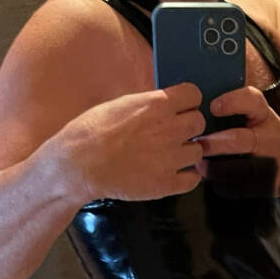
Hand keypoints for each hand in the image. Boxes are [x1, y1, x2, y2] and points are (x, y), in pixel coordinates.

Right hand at [54, 83, 204, 203]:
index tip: (181, 108)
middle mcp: (169, 129)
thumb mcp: (122, 104)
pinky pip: (193, 179)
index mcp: (157, 105)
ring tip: (170, 155)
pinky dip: (187, 177)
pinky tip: (175, 174)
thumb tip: (164, 105)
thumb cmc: (92, 132)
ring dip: (187, 152)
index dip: (188, 102)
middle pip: (199, 122)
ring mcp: (170, 158)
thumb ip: (149, 104)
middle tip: (175, 133)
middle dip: (189, 126)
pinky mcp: (166, 184)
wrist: (79, 165)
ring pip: (198, 151)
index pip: (194, 95)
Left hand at [197, 86, 279, 195]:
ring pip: (237, 169)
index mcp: (263, 115)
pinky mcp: (265, 186)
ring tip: (200, 165)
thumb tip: (194, 110)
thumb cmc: (265, 132)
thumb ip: (235, 109)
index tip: (213, 107)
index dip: (232, 103)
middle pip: (239, 140)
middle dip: (214, 144)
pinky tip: (213, 179)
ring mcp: (268, 164)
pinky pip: (237, 188)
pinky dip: (221, 184)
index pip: (251, 101)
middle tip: (197, 145)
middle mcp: (268, 138)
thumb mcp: (258, 114)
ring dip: (214, 169)